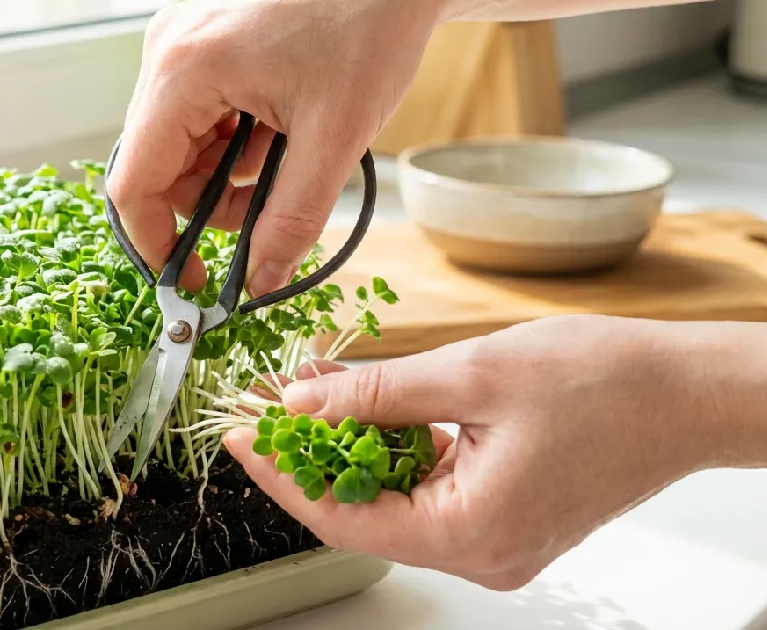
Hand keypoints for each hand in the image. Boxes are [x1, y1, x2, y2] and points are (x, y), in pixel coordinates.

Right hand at [105, 0, 453, 295]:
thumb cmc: (369, 30)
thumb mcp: (334, 141)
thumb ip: (291, 221)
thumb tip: (259, 283)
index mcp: (185, 70)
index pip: (135, 182)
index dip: (156, 243)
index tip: (190, 281)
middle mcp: (167, 52)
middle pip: (155, 166)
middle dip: (205, 205)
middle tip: (263, 219)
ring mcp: (181, 44)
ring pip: (178, 146)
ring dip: (224, 175)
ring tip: (285, 159)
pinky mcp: (201, 43)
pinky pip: (196, 117)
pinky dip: (232, 144)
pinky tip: (278, 133)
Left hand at [224, 314, 766, 589]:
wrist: (686, 392)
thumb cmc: (605, 383)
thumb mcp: (471, 374)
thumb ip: (376, 393)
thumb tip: (301, 402)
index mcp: (472, 532)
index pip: (342, 518)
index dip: (282, 475)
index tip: (240, 436)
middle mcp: (482, 553)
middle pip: (363, 513)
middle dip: (312, 457)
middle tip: (268, 407)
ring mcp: (495, 541)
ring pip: (393, 501)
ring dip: (351, 451)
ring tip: (312, 399)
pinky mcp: (505, 518)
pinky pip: (427, 493)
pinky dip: (393, 453)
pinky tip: (370, 412)